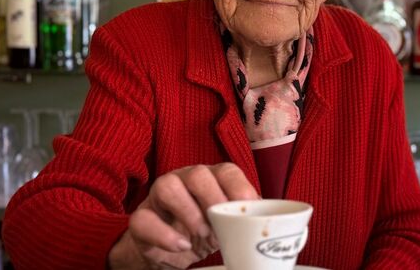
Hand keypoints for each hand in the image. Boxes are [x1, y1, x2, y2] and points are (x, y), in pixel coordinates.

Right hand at [108, 163, 259, 268]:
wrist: (172, 249)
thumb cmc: (208, 229)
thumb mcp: (230, 223)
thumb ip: (247, 217)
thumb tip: (278, 225)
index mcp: (212, 178)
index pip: (227, 171)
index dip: (239, 188)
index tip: (249, 209)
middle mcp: (184, 180)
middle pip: (198, 174)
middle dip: (214, 199)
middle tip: (222, 225)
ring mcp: (160, 196)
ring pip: (167, 186)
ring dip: (188, 212)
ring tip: (202, 235)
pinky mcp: (141, 218)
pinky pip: (142, 220)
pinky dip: (164, 235)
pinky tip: (182, 246)